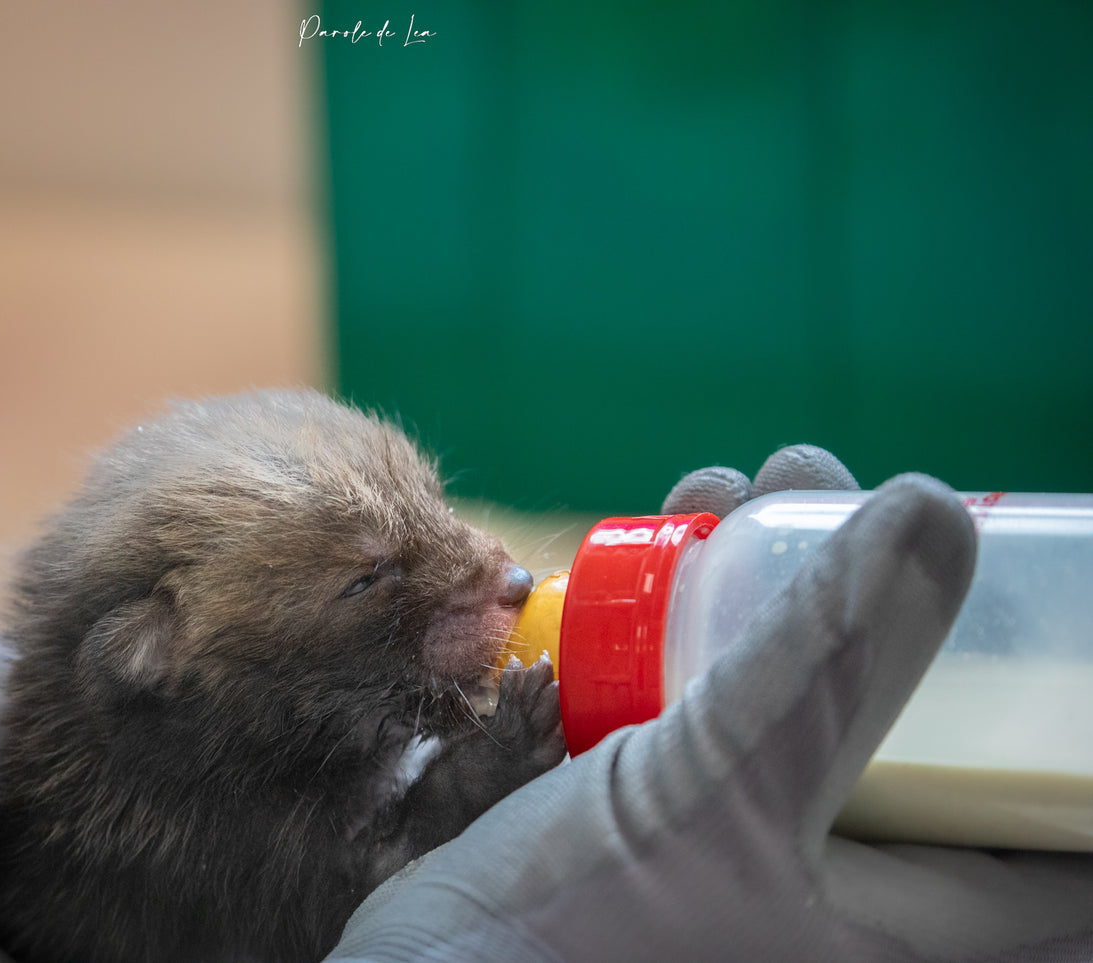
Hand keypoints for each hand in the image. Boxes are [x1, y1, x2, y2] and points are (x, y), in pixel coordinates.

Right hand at [329, 466, 1092, 960]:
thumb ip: (821, 663)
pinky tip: (668, 528)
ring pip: (802, 686)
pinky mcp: (670, 811)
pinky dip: (694, 606)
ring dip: (776, 572)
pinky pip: (710, 691)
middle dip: (884, 584)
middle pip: (911, 710)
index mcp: (906, 924)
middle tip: (837, 492)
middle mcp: (844, 887)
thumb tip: (925, 510)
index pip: (1046, 811)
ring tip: (736, 486)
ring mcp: (752, 845)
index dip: (1048, 698)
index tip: (1026, 594)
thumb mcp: (723, 794)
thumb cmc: (575, 936)